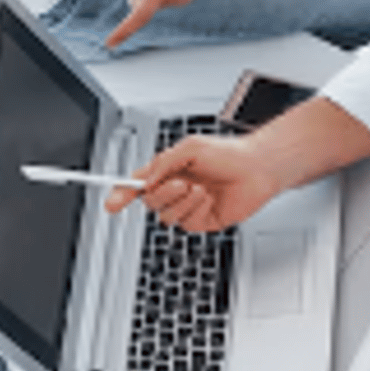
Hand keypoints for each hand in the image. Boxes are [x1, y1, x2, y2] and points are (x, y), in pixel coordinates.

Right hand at [103, 131, 280, 231]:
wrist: (259, 169)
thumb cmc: (230, 153)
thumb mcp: (190, 148)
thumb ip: (162, 163)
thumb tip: (144, 181)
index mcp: (168, 170)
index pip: (136, 184)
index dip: (120, 194)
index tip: (111, 203)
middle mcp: (176, 190)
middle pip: (149, 202)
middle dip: (162, 193)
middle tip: (182, 182)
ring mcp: (188, 207)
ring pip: (166, 216)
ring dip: (182, 201)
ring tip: (202, 188)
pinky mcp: (202, 221)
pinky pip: (187, 223)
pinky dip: (197, 209)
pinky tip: (210, 199)